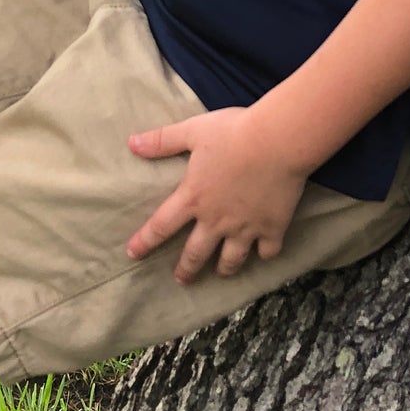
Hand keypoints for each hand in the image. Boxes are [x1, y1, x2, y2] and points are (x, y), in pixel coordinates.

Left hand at [126, 108, 306, 283]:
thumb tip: (131, 143)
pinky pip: (267, 251)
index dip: (145, 242)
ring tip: (221, 273)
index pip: (161, 226)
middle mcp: (216, 220)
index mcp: (193, 197)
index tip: (133, 254)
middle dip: (186, 269)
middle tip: (181, 279)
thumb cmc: (234, 132)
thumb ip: (162, 140)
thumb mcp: (193, 131)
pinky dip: (264, 255)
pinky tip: (262, 253)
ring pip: (231, 259)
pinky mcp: (272, 228)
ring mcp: (245, 228)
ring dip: (224, 269)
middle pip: (196, 253)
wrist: (278, 140)